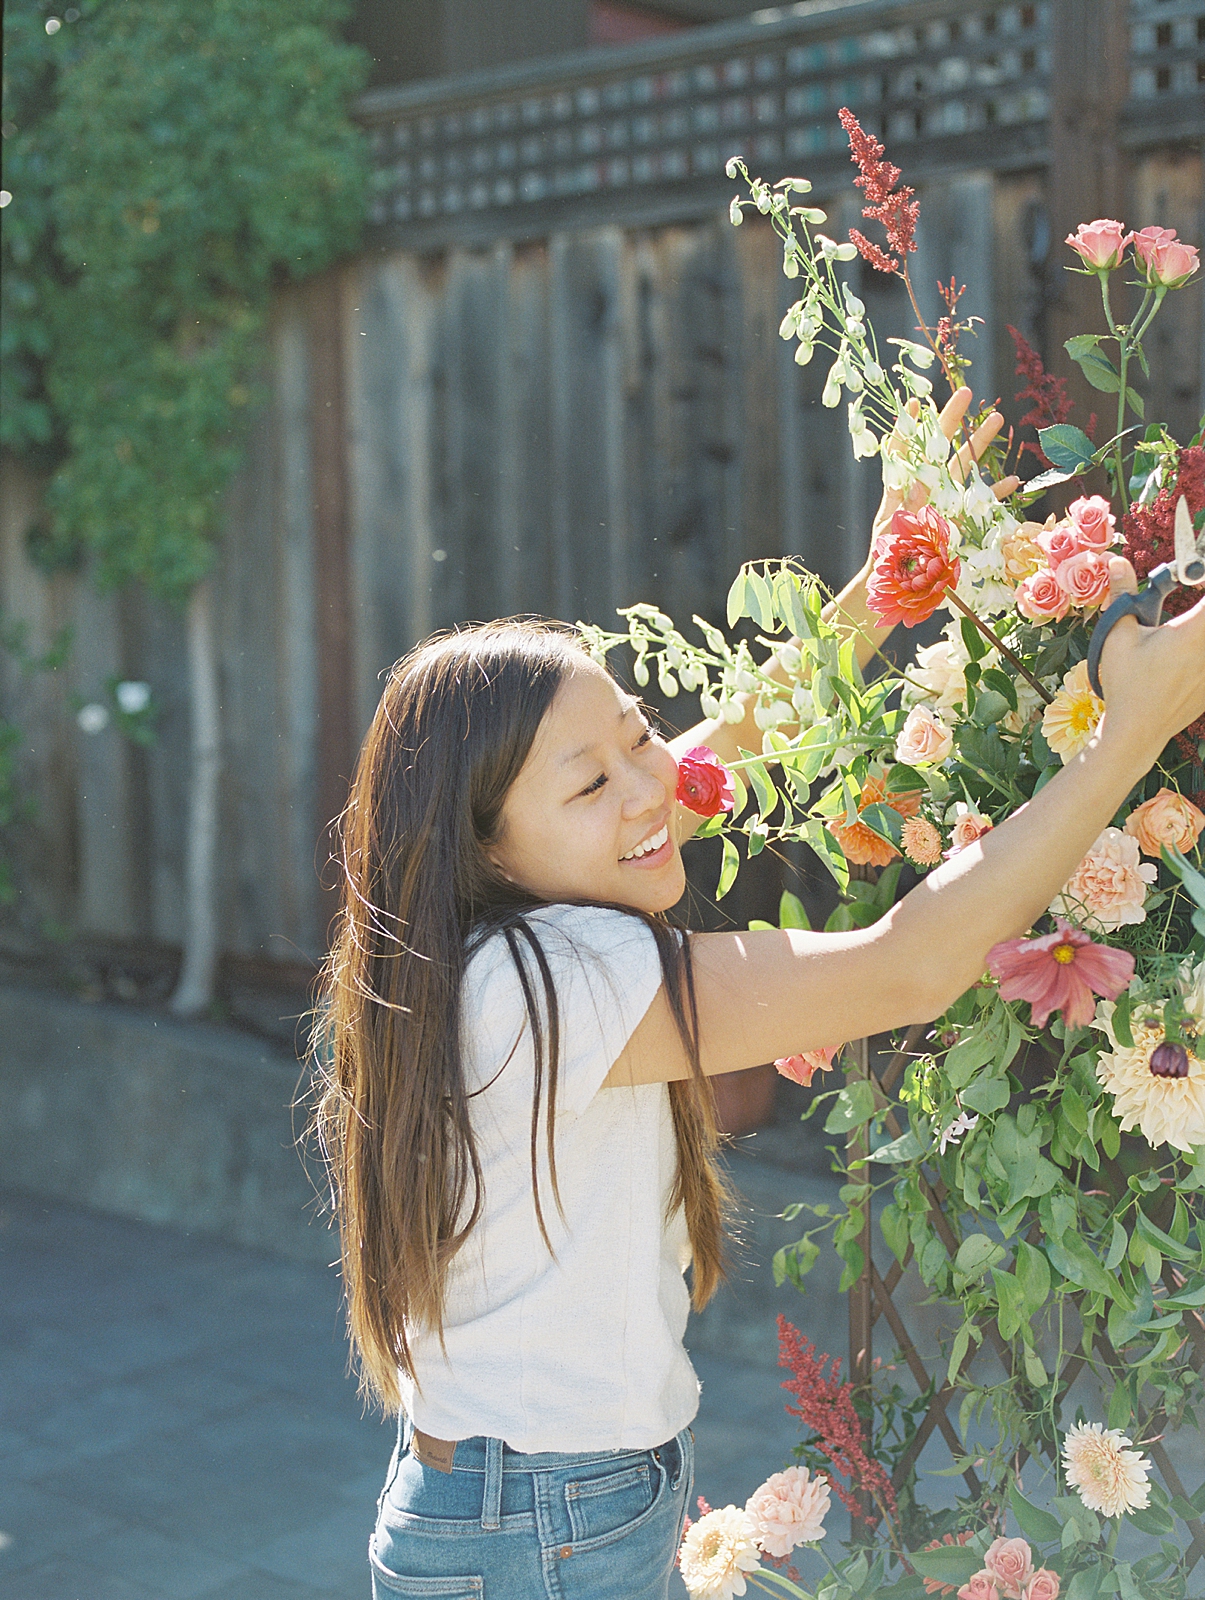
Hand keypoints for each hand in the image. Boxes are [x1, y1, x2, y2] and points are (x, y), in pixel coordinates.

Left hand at [870, 386, 1020, 546]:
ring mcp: (941, 503)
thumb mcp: (893, 536)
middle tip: (966, 391)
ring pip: (961, 467)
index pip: (902, 452)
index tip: (915, 401)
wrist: (895, 588)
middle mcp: (922, 491)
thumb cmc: (887, 562)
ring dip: (978, 445)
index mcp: (900, 491)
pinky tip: (1012, 481)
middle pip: (937, 449)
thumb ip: (907, 514)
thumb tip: (919, 491)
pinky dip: (995, 493)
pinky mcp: (956, 521)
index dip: (907, 427)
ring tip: (997, 419)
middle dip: (951, 420)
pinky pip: (978, 504)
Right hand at [1097, 556, 1204, 758]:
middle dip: (1195, 615)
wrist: (1138, 731)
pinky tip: (1177, 662)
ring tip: (1173, 644)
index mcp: (1193, 632)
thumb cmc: (1126, 683)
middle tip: (1188, 597)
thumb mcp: (1118, 636)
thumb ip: (1122, 595)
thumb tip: (1118, 562)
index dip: (1202, 577)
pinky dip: (1196, 655)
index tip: (1193, 575)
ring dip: (1194, 633)